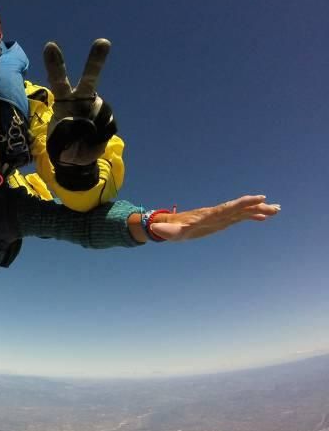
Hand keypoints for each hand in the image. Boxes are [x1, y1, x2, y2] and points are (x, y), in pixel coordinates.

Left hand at [44, 39, 116, 169]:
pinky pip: (108, 125)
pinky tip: (92, 139)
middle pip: (89, 79)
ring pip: (101, 111)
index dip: (54, 64)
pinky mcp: (108, 118)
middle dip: (96, 61)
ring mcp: (96, 108)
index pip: (58, 80)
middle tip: (103, 42)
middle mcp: (81, 99)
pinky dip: (100, 135)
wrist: (77, 158)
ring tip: (83, 138)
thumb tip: (81, 126)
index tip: (50, 45)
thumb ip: (65, 134)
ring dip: (95, 125)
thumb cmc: (62, 144)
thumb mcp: (57, 142)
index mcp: (63, 101)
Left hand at [150, 195, 280, 240]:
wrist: (170, 224)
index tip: (258, 198)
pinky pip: (239, 217)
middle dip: (256, 206)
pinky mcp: (220, 221)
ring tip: (276, 210)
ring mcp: (219, 216)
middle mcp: (216, 213)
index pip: (228, 208)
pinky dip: (251, 216)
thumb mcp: (167, 232)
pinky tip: (263, 218)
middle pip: (239, 208)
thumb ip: (163, 230)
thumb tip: (153, 228)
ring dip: (258, 210)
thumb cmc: (170, 229)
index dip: (243, 203)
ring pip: (241, 211)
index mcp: (208, 215)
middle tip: (275, 206)